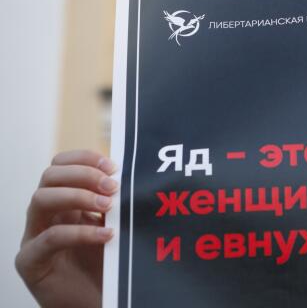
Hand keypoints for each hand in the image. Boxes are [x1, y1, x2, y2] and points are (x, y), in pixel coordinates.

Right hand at [16, 150, 118, 307]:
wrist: (98, 302)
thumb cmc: (107, 263)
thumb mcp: (115, 225)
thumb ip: (115, 202)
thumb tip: (131, 175)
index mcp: (64, 201)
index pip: (61, 165)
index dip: (84, 159)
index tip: (113, 166)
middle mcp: (45, 215)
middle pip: (49, 176)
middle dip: (83, 175)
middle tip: (113, 187)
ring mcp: (33, 237)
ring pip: (41, 199)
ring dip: (78, 196)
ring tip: (109, 207)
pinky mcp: (31, 262)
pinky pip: (49, 238)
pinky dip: (80, 232)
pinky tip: (107, 235)